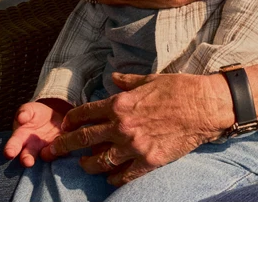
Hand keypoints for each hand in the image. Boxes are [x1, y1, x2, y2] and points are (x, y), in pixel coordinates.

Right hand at [4, 99, 70, 166]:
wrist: (55, 116)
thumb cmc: (36, 114)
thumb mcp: (30, 110)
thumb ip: (24, 112)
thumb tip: (21, 118)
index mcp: (21, 138)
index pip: (13, 145)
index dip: (10, 149)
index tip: (9, 154)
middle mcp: (32, 148)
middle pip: (27, 156)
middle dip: (26, 159)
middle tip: (27, 162)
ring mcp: (47, 149)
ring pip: (46, 156)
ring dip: (46, 155)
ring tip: (46, 153)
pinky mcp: (61, 148)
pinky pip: (62, 152)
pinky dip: (63, 152)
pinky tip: (65, 151)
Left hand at [42, 72, 232, 186]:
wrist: (205, 106)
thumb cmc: (180, 88)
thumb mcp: (150, 79)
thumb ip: (128, 81)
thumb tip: (114, 79)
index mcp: (120, 104)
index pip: (84, 114)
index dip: (70, 121)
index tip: (65, 125)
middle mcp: (122, 126)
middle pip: (83, 140)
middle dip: (64, 146)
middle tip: (52, 152)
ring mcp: (134, 146)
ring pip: (99, 162)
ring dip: (87, 164)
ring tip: (84, 165)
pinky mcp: (148, 161)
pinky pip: (122, 175)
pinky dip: (112, 177)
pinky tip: (109, 176)